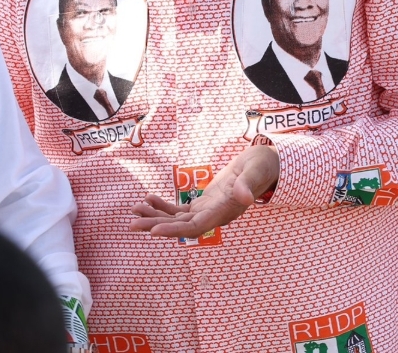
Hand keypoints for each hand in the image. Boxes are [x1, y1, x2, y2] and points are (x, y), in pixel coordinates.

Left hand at [130, 145, 279, 238]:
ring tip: (134, 212)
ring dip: (155, 217)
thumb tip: (244, 197)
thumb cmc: (261, 167)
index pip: (195, 227)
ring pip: (178, 220)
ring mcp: (208, 211)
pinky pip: (181, 210)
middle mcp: (215, 216)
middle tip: (131, 225)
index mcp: (225, 212)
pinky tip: (147, 199)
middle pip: (181, 227)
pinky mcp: (204, 204)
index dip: (174, 230)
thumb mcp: (256, 172)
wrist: (266, 166)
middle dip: (156, 226)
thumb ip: (248, 185)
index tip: (152, 231)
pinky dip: (164, 207)